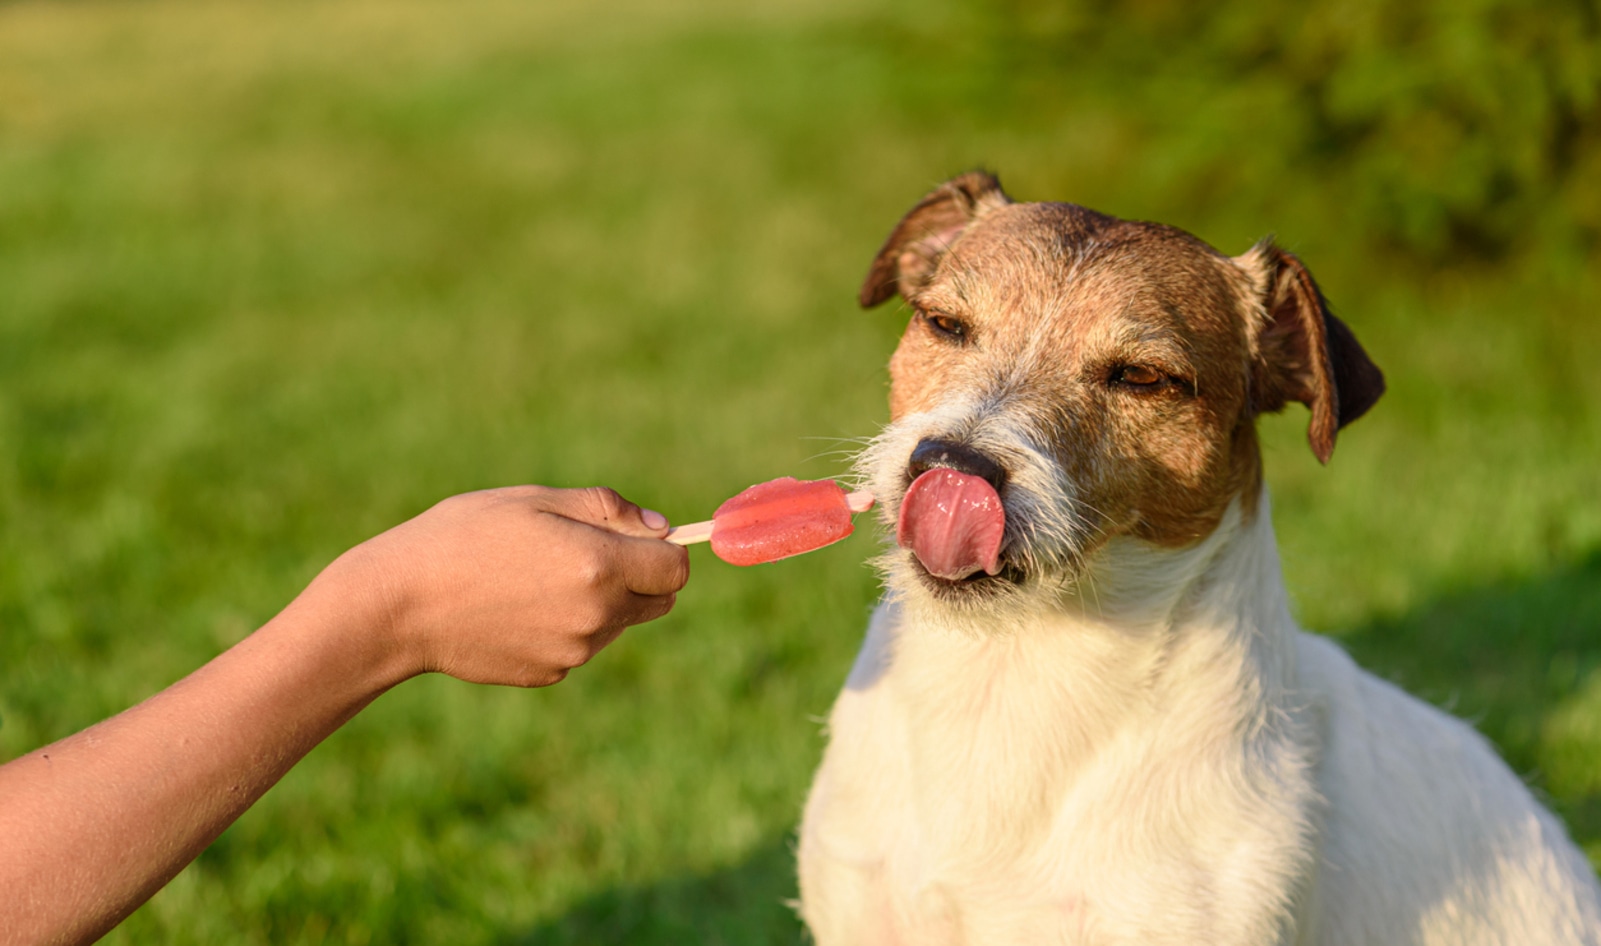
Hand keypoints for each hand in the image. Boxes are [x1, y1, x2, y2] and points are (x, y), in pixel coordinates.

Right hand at [309, 486, 689, 687]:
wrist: (400, 606)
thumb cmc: (463, 536)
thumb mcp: (535, 501)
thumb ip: (607, 510)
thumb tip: (661, 528)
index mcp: (600, 565)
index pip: (676, 568)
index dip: (664, 550)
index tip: (637, 539)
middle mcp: (597, 615)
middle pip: (659, 601)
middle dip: (641, 576)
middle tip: (588, 553)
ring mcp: (575, 651)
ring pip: (620, 623)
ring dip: (603, 601)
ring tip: (538, 578)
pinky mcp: (551, 673)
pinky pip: (582, 645)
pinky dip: (567, 627)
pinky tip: (518, 608)